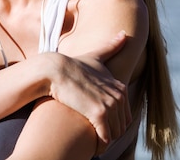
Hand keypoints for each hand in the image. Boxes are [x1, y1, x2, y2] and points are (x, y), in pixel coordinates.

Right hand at [47, 31, 130, 153]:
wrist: (54, 71)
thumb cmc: (73, 65)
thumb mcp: (96, 56)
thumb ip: (112, 47)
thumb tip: (124, 34)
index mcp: (120, 87)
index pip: (125, 115)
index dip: (112, 121)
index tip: (99, 123)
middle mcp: (119, 96)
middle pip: (121, 126)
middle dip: (110, 132)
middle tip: (95, 133)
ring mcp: (110, 104)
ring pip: (114, 133)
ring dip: (104, 140)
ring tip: (92, 139)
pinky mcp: (98, 114)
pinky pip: (105, 138)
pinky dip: (99, 145)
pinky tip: (92, 145)